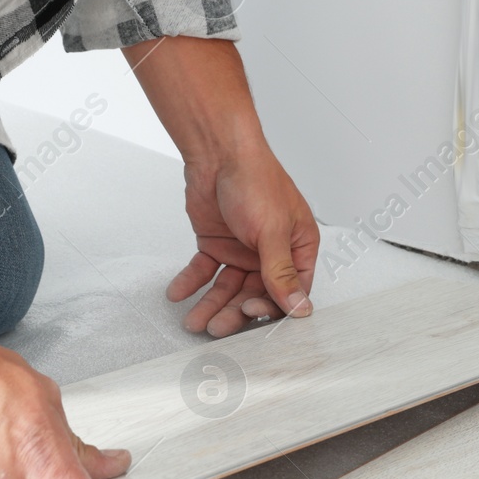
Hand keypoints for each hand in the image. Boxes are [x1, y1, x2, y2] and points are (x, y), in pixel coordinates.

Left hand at [168, 140, 319, 336]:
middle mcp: (272, 252)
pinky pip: (205, 271)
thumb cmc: (256, 179)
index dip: (272, 307)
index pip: (291, 290)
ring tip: (194, 320)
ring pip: (228, 288)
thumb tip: (299, 307)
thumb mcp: (272, 231)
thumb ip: (281, 273)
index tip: (251, 315)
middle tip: (218, 326)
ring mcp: (243, 250)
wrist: (218, 152)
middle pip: (256, 294)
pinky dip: (191, 283)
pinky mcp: (217, 245)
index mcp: (298, 246)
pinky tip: (179, 293)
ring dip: (211, 304)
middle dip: (235, 311)